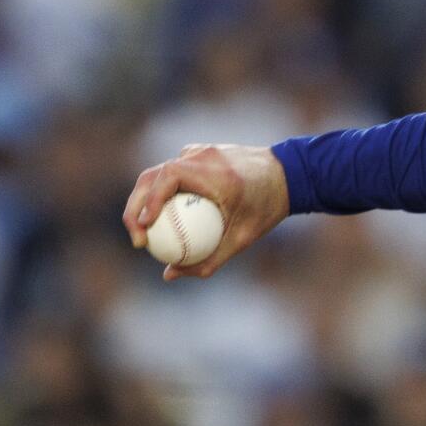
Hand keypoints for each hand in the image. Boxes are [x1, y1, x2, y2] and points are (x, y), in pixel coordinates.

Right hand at [122, 143, 290, 280]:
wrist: (290, 175)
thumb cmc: (268, 208)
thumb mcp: (242, 238)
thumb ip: (208, 259)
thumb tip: (170, 274)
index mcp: (213, 172)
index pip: (167, 179)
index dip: (148, 201)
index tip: (144, 228)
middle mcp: (202, 156)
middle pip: (152, 176)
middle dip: (136, 207)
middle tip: (138, 237)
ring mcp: (199, 151)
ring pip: (159, 172)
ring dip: (145, 199)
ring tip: (144, 230)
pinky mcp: (199, 153)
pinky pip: (173, 172)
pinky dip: (163, 191)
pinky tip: (164, 217)